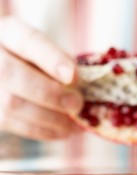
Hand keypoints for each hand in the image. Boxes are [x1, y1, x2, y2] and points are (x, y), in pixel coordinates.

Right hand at [0, 16, 82, 140]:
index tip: (74, 76)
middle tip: (77, 105)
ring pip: (12, 104)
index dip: (50, 59)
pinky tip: (65, 131)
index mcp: (7, 32)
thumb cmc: (38, 63)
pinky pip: (16, 126)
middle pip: (10, 73)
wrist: (13, 77)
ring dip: (50, 118)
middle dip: (49, 93)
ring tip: (76, 124)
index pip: (26, 40)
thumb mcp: (48, 53)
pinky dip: (45, 131)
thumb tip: (80, 86)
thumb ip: (61, 64)